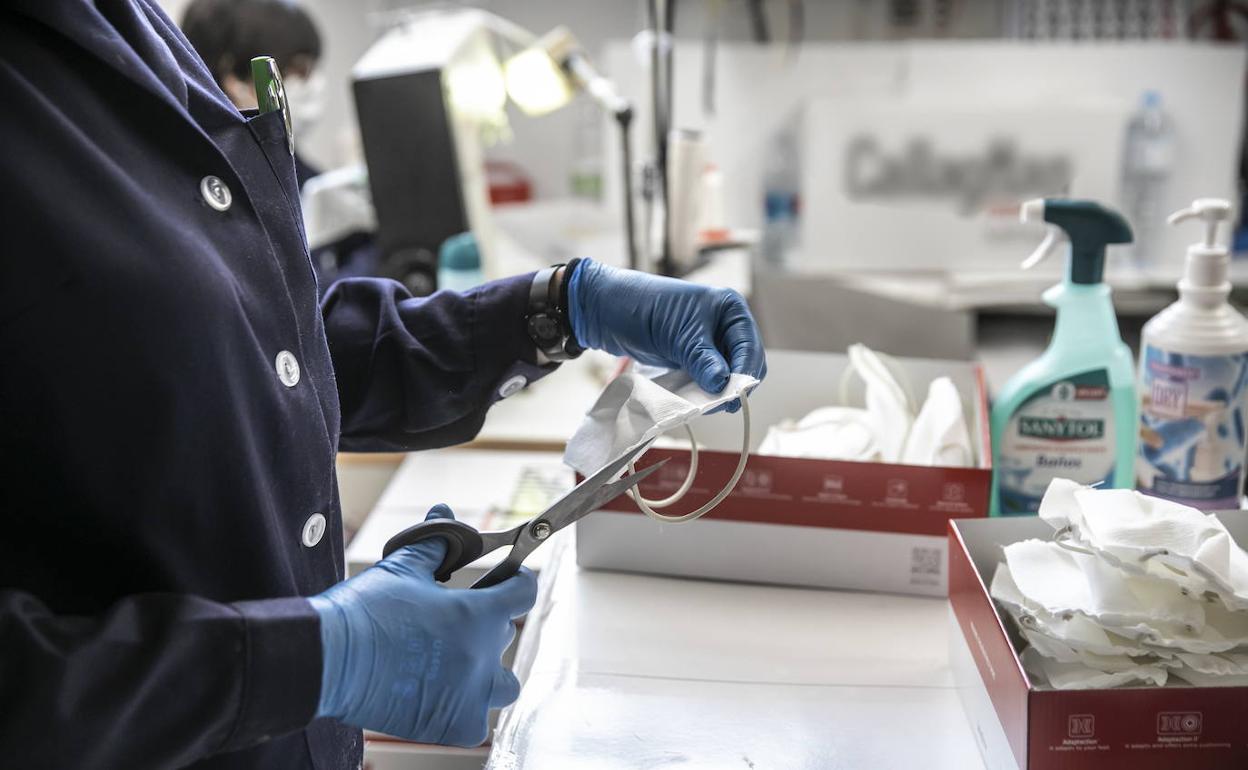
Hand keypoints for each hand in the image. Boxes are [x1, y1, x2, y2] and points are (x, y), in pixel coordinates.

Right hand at [309, 505, 536, 745]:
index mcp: (477, 614)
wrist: (327, 659)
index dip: (517, 580)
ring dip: (489, 670)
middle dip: (487, 621)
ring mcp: (470, 695)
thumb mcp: (403, 568)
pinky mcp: (450, 724)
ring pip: (503, 684)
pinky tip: (443, 693)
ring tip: (461, 660)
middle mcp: (482, 657)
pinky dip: (466, 706)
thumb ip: (436, 543)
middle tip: (456, 617)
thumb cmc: (364, 612)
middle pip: (506, 634)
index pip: (524, 592)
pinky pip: (477, 719)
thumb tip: (445, 515)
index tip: (508, 579)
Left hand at [567, 259, 766, 411]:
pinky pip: (708, 379)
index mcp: (729, 308)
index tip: (732, 397)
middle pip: (743, 365)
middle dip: (731, 385)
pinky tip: (693, 399)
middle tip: (716, 405)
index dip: (744, 374)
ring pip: (726, 376)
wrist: (606, 310)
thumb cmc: (641, 308)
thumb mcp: (676, 334)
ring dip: (716, 391)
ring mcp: (709, 342)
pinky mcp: (693, 357)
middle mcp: (724, 325)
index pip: (749, 347)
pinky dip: (703, 390)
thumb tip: (723, 384)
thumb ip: (702, 359)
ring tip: (701, 403)